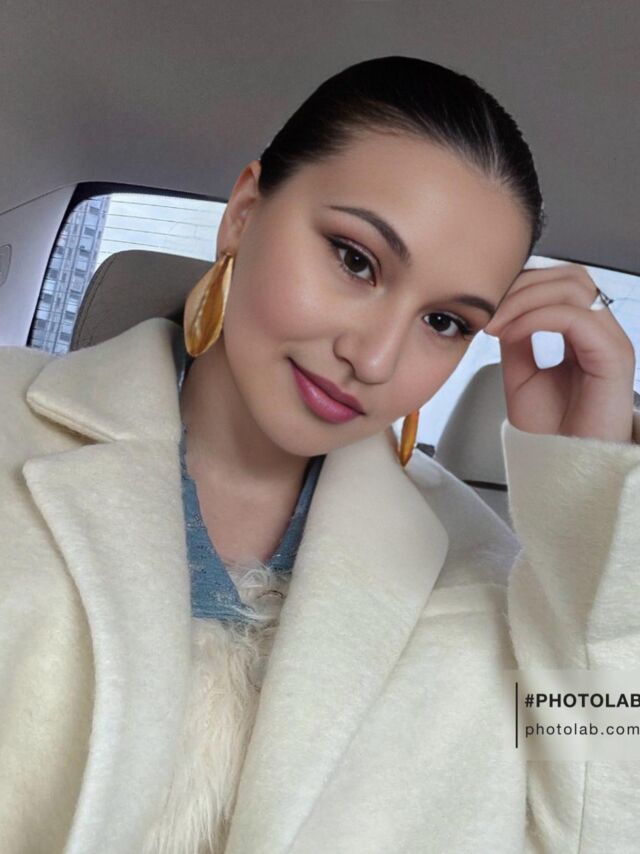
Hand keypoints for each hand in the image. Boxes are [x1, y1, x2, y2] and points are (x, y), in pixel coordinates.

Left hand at [483, 263, 635, 441]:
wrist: (561, 467)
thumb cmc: (548, 430)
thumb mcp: (521, 374)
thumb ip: (518, 338)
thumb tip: (504, 308)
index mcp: (584, 334)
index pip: (561, 282)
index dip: (524, 283)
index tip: (488, 304)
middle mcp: (602, 333)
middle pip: (571, 275)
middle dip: (524, 284)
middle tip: (490, 310)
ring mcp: (611, 342)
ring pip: (575, 287)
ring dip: (526, 298)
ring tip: (497, 324)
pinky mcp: (614, 358)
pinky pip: (576, 317)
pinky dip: (537, 317)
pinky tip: (511, 334)